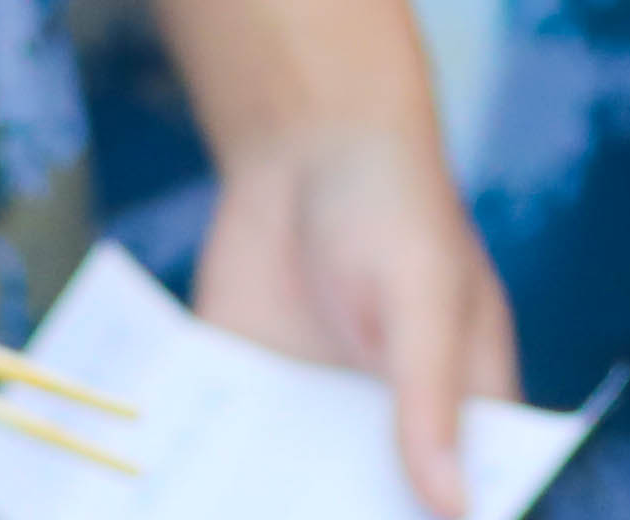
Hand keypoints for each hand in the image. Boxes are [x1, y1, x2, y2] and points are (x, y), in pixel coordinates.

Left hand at [200, 116, 515, 515]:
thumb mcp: (423, 300)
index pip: (464, 499)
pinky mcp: (244, 401)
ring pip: (290, 502)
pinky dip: (201, 490)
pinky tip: (165, 503)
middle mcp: (384, 429)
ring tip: (227, 519)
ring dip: (266, 514)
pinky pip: (222, 463)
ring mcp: (312, 420)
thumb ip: (431, 402)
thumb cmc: (394, 208)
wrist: (300, 148)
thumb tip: (456, 507)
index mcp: (455, 408)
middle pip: (371, 514)